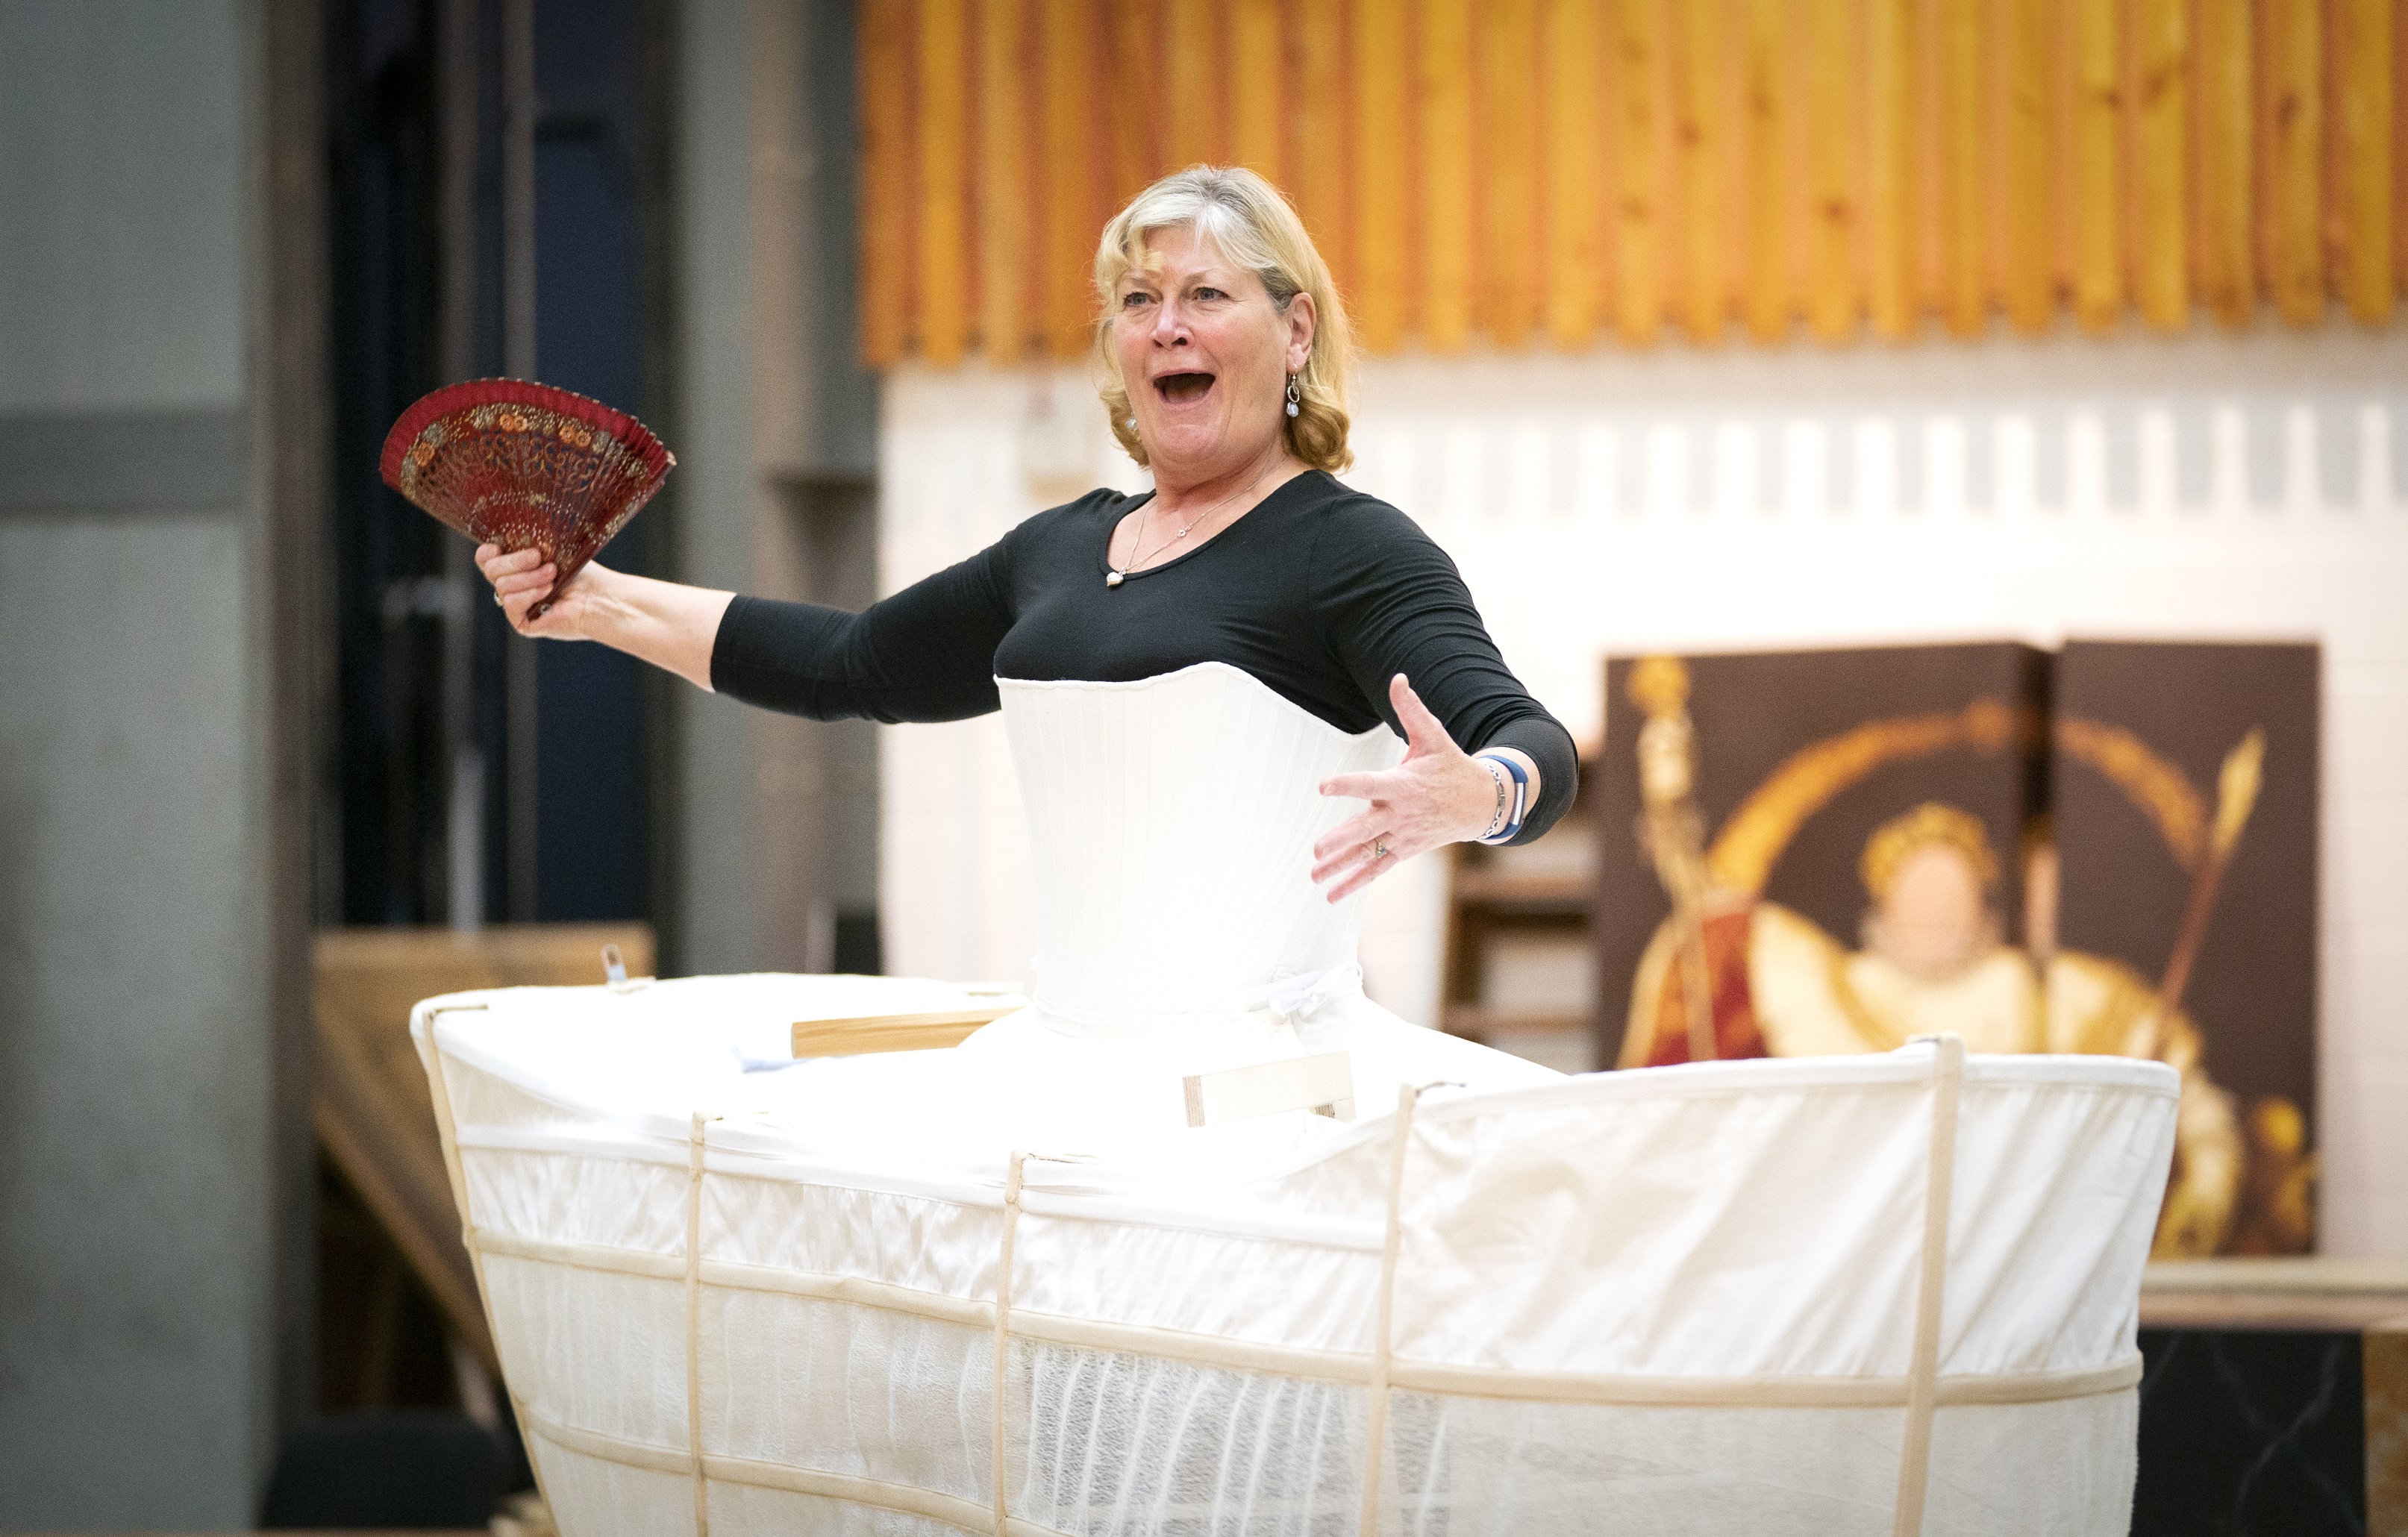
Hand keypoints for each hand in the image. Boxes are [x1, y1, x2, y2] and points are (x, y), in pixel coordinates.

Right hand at [477, 543, 610, 639]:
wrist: (599, 597)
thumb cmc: (580, 572)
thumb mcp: (552, 549)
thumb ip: (529, 542)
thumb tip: (513, 526)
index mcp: (514, 567)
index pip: (485, 558)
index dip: (488, 552)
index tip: (501, 546)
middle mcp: (511, 586)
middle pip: (491, 569)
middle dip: (515, 560)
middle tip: (538, 557)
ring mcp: (515, 605)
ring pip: (502, 585)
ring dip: (530, 577)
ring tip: (553, 575)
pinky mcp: (522, 622)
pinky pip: (511, 602)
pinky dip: (530, 594)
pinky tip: (548, 591)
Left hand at [1311, 674, 1501, 901]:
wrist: (1482, 803)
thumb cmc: (1450, 765)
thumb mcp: (1434, 736)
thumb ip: (1411, 709)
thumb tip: (1398, 677)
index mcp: (1403, 784)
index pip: (1370, 784)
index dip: (1346, 784)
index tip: (1323, 786)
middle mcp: (1400, 813)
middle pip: (1367, 829)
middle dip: (1342, 840)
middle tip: (1317, 850)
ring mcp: (1403, 836)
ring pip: (1368, 854)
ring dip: (1341, 867)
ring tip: (1314, 876)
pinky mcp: (1404, 850)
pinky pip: (1377, 869)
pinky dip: (1355, 883)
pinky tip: (1331, 894)